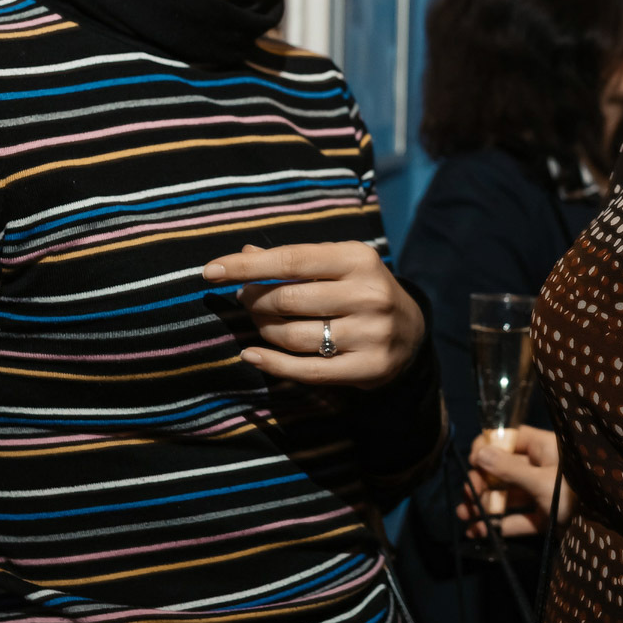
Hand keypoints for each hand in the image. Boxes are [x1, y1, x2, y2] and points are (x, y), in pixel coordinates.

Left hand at [202, 242, 424, 388]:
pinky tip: (251, 355)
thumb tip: (241, 253)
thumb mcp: (335, 265)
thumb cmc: (359, 290)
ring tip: (259, 324)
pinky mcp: (368, 368)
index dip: (246, 267)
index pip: (290, 261)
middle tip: (245, 300)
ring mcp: (371, 334)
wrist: (411, 331)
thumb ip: (292, 261)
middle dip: (254, 301)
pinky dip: (272, 364)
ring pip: (293, 336)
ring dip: (263, 331)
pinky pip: (307, 370)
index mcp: (359, 259)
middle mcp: (369, 295)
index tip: (210, 271)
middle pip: (287, 301)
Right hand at [461, 427, 573, 538]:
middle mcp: (542, 467)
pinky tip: (478, 532)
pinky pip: (518, 518)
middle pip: (503, 469)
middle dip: (480, 482)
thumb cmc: (577, 494)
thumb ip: (508, 469)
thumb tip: (479, 452)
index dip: (487, 448)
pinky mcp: (546, 517)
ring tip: (463, 516)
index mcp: (544, 448)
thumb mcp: (541, 481)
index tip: (472, 463)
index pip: (508, 439)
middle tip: (467, 496)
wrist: (611, 528)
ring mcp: (543, 492)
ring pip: (508, 495)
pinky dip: (499, 524)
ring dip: (484, 505)